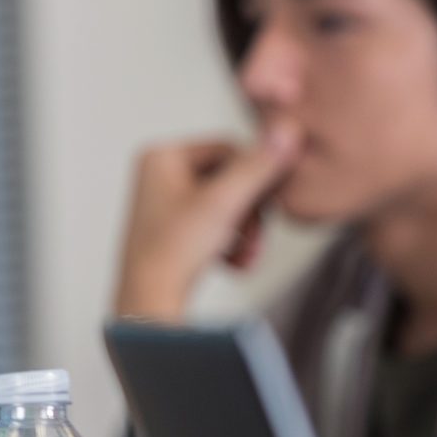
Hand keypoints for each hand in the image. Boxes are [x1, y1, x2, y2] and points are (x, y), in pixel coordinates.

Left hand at [110, 126, 299, 322]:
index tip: (267, 205)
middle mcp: (158, 173)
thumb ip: (257, 167)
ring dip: (245, 231)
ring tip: (247, 254)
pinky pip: (216, 223)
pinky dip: (230, 243)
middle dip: (250, 211)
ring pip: (227, 203)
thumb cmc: (173, 253)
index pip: (229, 148)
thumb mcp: (224, 204)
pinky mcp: (173, 228)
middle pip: (230, 177)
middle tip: (256, 238)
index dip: (254, 177)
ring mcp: (165, 202)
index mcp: (161, 155)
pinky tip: (234, 263)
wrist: (148, 305)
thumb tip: (287, 131)